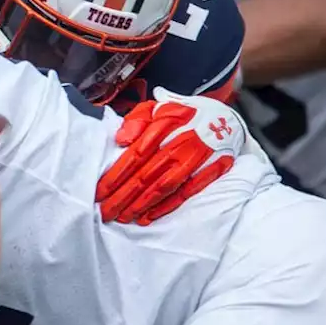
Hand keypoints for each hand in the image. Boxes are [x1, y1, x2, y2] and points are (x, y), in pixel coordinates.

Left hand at [96, 87, 246, 224]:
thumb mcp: (158, 107)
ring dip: (142, 204)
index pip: (136, 153)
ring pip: (164, 186)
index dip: (116, 175)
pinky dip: (167, 206)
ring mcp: (198, 157)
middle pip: (147, 173)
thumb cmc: (183, 115)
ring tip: (124, 217)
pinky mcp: (213, 169)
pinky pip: (187, 192)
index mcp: (165, 122)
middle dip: (123, 196)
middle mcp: (181, 140)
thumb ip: (137, 119)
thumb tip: (121, 139)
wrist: (225, 117)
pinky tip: (149, 216)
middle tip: (106, 212)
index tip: (100, 191)